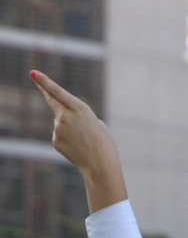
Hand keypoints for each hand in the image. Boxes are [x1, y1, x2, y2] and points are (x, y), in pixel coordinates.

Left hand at [30, 70, 127, 211]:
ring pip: (61, 123)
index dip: (44, 81)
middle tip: (37, 80)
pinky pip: (60, 135)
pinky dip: (68, 140)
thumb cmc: (104, 142)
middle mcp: (65, 116)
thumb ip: (80, 118)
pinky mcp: (55, 140)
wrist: (100, 164)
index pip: (57, 92)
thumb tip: (65, 122)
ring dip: (70, 128)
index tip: (33, 72)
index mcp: (80, 108)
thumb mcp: (97, 124)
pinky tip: (78, 147)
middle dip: (46, 91)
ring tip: (84, 140)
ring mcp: (58, 129)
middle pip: (54, 103)